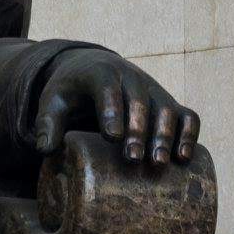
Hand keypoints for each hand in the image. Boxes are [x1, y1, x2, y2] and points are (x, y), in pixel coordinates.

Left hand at [34, 48, 198, 164]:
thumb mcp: (53, 101)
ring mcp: (153, 90)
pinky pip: (186, 114)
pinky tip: (183, 158)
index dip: (112, 111)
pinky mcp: (168, 102)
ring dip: (165, 135)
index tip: (111, 137)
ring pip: (166, 108)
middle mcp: (131, 78)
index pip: (107, 88)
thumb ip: (46, 123)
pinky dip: (189, 133)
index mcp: (100, 73)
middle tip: (133, 159)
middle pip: (139, 101)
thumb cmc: (72, 91)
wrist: (94, 69)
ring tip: (158, 163)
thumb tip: (44, 150)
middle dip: (139, 130)